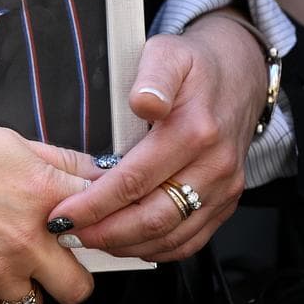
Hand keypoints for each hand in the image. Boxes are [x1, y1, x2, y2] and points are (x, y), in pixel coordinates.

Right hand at [0, 108, 94, 303]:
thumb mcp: (12, 140)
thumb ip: (60, 162)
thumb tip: (96, 171)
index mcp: (42, 193)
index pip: (101, 223)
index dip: (98, 227)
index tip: (89, 228)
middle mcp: (24, 237)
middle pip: (78, 288)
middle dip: (69, 275)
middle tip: (53, 259)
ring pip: (34, 303)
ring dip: (26, 285)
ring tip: (6, 258)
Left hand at [44, 8, 266, 260]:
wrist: (240, 74)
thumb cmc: (195, 66)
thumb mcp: (168, 53)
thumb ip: (153, 78)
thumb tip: (144, 102)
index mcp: (196, 131)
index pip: (135, 180)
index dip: (95, 203)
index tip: (63, 213)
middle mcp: (215, 165)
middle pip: (154, 218)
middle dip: (105, 233)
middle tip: (69, 234)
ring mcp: (225, 188)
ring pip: (172, 237)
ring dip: (127, 245)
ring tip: (90, 240)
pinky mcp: (227, 201)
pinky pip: (191, 240)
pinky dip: (157, 250)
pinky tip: (127, 242)